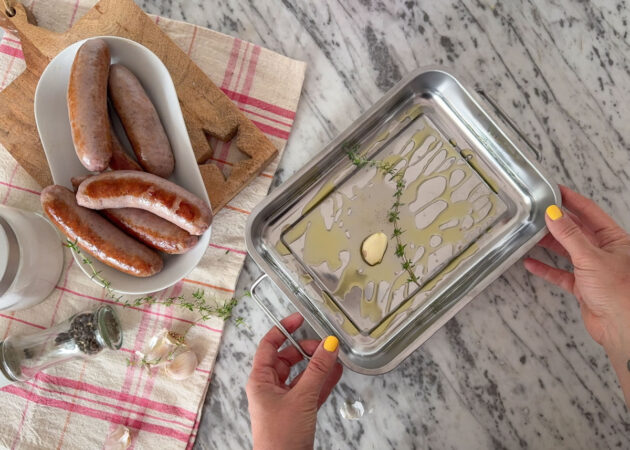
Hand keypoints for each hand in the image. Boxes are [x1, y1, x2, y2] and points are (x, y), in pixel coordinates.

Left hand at [246, 312, 342, 449]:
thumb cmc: (280, 438)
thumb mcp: (301, 398)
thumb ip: (317, 370)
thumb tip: (329, 345)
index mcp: (260, 380)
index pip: (269, 345)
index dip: (284, 330)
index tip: (300, 318)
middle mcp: (270, 387)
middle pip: (287, 358)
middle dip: (306, 350)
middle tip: (324, 346)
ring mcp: (284, 400)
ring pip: (301, 374)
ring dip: (318, 365)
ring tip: (334, 356)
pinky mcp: (297, 412)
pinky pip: (311, 389)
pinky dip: (323, 380)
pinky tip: (336, 372)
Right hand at [524, 185, 629, 406]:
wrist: (622, 327)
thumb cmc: (619, 291)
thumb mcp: (591, 257)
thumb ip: (569, 235)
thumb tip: (553, 213)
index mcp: (614, 239)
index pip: (590, 212)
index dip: (571, 200)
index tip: (554, 190)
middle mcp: (604, 252)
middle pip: (576, 231)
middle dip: (557, 222)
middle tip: (536, 211)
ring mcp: (593, 269)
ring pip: (567, 251)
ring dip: (549, 244)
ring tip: (530, 234)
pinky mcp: (583, 287)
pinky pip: (560, 274)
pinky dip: (546, 269)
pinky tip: (531, 263)